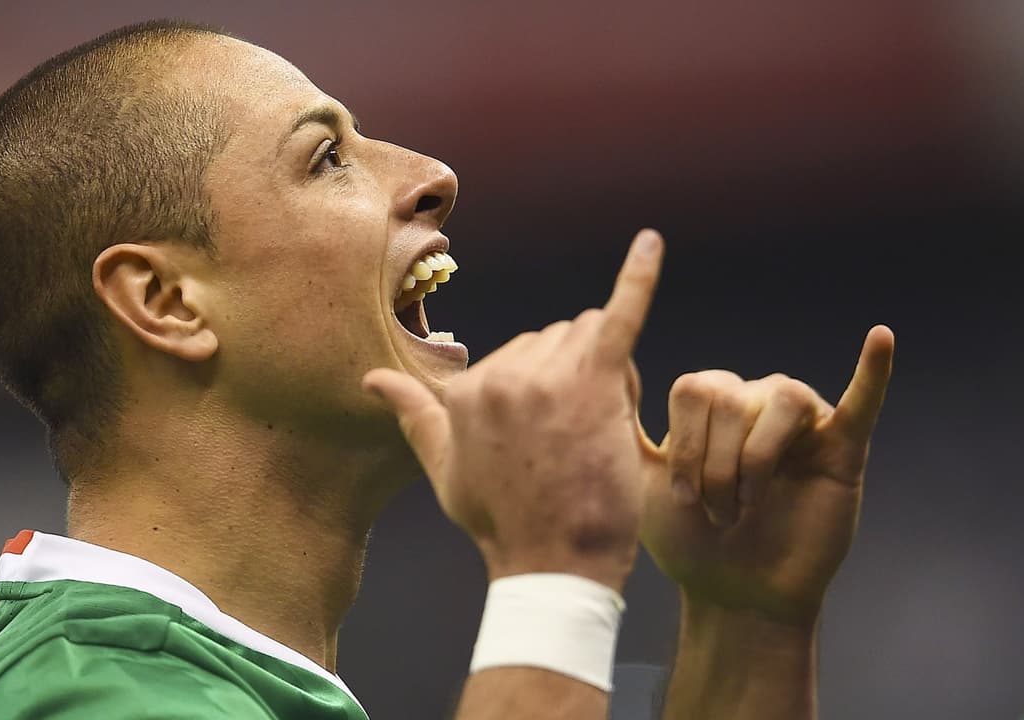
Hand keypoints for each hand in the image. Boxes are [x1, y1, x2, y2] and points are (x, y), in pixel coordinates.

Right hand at [363, 230, 664, 590]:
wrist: (552, 564)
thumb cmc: (501, 520)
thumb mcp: (443, 468)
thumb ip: (411, 414)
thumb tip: (371, 379)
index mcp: (467, 388)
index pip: (524, 353)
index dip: (548, 393)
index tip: (550, 445)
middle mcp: (501, 374)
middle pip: (558, 339)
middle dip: (576, 375)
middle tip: (579, 440)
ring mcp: (546, 377)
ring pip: (591, 337)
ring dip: (605, 372)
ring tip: (600, 431)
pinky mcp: (594, 383)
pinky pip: (619, 315)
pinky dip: (639, 276)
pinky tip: (652, 242)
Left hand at [639, 326, 894, 623]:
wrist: (732, 595)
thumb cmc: (689, 540)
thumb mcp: (640, 478)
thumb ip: (621, 425)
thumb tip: (606, 363)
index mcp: (710, 403)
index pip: (694, 387)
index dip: (685, 445)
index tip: (679, 496)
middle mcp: (754, 401)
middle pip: (732, 395)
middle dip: (715, 464)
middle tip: (717, 512)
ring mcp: (801, 423)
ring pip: (779, 400)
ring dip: (755, 462)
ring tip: (749, 505)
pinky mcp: (843, 450)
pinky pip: (862, 402)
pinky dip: (874, 371)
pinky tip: (881, 338)